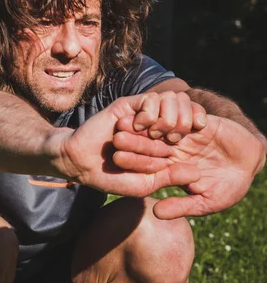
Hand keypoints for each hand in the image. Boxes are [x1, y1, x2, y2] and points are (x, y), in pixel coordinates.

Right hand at [58, 93, 202, 196]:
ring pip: (169, 102)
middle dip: (184, 124)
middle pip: (183, 113)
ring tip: (158, 133)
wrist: (82, 163)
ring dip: (169, 116)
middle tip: (175, 138)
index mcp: (161, 144)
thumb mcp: (145, 184)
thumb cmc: (112, 177)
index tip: (200, 137)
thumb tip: (197, 174)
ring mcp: (141, 115)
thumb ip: (169, 178)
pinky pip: (149, 99)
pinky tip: (142, 125)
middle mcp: (153, 127)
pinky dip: (151, 110)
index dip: (197, 130)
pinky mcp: (128, 106)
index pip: (189, 130)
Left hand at [113, 115, 265, 218]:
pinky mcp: (201, 121)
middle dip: (135, 139)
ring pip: (164, 126)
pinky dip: (176, 115)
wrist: (252, 164)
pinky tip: (162, 111)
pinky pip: (187, 115)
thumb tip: (156, 213)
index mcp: (171, 166)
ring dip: (151, 123)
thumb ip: (182, 206)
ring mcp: (186, 133)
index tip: (116, 158)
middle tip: (116, 136)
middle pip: (150, 142)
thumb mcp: (207, 201)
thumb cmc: (230, 186)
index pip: (148, 163)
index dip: (133, 160)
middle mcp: (174, 148)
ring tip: (135, 120)